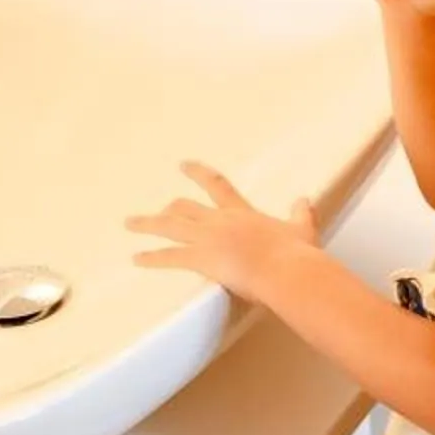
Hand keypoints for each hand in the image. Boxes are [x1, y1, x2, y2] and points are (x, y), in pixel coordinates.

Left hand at [127, 163, 319, 297]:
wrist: (287, 269)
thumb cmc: (296, 254)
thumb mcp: (302, 230)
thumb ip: (301, 214)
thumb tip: (304, 200)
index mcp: (242, 213)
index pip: (217, 187)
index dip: (198, 174)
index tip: (184, 165)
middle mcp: (220, 221)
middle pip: (185, 208)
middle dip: (168, 208)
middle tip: (157, 210)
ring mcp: (208, 238)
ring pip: (169, 226)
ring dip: (147, 225)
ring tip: (130, 224)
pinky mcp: (201, 258)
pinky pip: (169, 256)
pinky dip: (151, 258)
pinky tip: (136, 258)